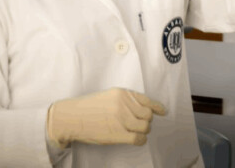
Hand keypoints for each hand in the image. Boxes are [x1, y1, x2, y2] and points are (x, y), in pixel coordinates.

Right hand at [47, 87, 166, 147]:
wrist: (72, 117)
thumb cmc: (89, 108)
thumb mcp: (108, 96)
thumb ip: (125, 100)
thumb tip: (143, 108)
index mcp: (122, 93)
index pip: (146, 100)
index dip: (157, 107)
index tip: (162, 111)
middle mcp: (124, 105)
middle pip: (148, 115)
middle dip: (146, 120)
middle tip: (140, 124)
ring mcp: (121, 119)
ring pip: (145, 127)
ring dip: (143, 131)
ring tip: (135, 132)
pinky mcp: (118, 134)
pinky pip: (138, 139)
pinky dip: (140, 140)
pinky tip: (135, 139)